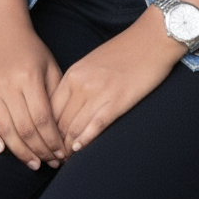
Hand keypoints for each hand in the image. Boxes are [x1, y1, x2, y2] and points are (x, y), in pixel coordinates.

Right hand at [0, 21, 66, 170]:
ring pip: (5, 128)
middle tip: (51, 162)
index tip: (62, 153)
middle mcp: (8, 85)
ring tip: (33, 163)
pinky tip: (1, 150)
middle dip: (40, 150)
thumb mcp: (50, 66)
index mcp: (29, 77)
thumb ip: (56, 94)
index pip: (42, 118)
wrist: (2, 30)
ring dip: (19, 151)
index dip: (52, 140)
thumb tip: (63, 128)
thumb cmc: (31, 50)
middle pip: (24, 128)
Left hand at [50, 6, 180, 154]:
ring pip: (74, 128)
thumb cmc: (124, 51)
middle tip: (54, 157)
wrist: (152, 38)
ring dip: (68, 147)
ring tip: (66, 159)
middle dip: (55, 142)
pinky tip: (80, 150)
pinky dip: (85, 141)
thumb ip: (77, 82)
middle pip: (59, 121)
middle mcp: (81, 84)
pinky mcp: (117, 101)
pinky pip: (95, 126)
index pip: (49, 108)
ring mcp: (99, 93)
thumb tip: (66, 106)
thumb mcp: (91, 63)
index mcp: (73, 74)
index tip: (47, 142)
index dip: (46, 129)